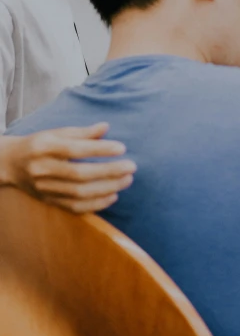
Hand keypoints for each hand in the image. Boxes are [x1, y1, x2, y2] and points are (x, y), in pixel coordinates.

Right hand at [0, 123, 135, 212]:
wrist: (11, 164)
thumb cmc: (39, 144)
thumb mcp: (57, 132)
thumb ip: (82, 132)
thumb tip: (106, 127)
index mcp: (45, 147)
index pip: (75, 149)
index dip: (100, 149)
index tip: (122, 148)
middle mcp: (43, 169)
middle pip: (79, 174)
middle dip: (109, 172)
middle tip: (131, 167)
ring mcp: (45, 188)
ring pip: (78, 193)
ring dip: (107, 188)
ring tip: (126, 180)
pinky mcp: (49, 201)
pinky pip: (74, 207)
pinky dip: (96, 204)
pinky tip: (113, 196)